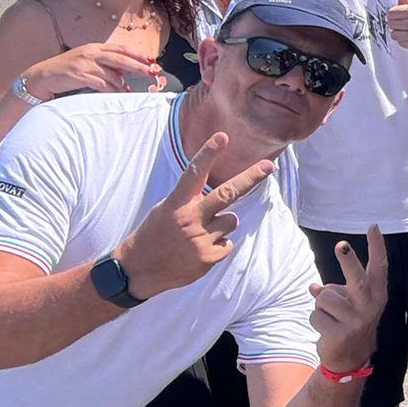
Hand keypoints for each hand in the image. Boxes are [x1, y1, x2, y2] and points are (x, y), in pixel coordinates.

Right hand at [25, 43, 165, 99]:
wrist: (43, 75)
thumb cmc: (68, 69)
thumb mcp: (88, 61)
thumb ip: (106, 64)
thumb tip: (127, 71)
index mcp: (95, 47)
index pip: (121, 49)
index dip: (137, 54)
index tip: (152, 60)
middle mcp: (91, 53)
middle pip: (120, 58)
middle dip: (138, 66)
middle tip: (151, 72)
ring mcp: (84, 63)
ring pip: (111, 73)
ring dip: (122, 83)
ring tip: (128, 90)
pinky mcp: (78, 75)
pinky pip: (100, 83)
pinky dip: (110, 89)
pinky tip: (116, 93)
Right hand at [112, 134, 275, 297]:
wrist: (138, 269)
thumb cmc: (155, 234)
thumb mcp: (166, 209)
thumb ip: (190, 200)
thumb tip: (222, 197)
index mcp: (176, 203)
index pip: (194, 173)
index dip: (208, 153)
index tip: (223, 136)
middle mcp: (189, 218)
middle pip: (226, 193)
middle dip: (250, 178)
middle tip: (269, 165)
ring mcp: (200, 238)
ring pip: (231, 221)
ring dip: (222, 226)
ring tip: (199, 236)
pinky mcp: (208, 257)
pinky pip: (228, 243)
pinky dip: (218, 246)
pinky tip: (198, 252)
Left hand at [309, 226, 387, 372]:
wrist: (350, 358)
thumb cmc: (349, 321)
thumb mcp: (350, 302)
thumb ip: (336, 290)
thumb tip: (314, 287)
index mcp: (377, 294)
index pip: (379, 266)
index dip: (377, 246)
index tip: (373, 226)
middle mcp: (370, 306)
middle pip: (357, 278)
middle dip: (348, 260)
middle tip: (340, 244)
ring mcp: (356, 321)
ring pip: (324, 296)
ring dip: (321, 305)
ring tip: (330, 316)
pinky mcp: (341, 334)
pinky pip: (315, 315)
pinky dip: (316, 320)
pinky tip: (327, 329)